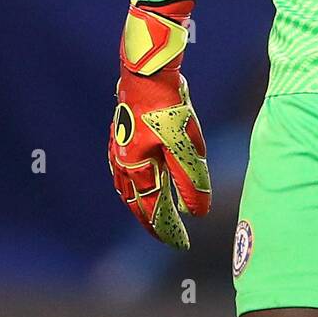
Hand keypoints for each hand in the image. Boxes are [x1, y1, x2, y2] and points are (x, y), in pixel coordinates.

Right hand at [108, 0, 210, 248]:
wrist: (146, 71)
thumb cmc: (167, 107)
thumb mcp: (186, 145)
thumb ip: (192, 181)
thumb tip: (198, 213)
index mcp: (137, 172)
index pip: (155, 212)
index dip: (170, 230)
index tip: (184, 245)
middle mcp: (123, 166)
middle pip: (138, 205)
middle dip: (154, 223)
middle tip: (171, 237)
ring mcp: (119, 151)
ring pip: (129, 189)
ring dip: (143, 205)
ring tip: (156, 215)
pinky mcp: (122, 136)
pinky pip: (125, 171)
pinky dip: (136, 184)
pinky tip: (144, 180)